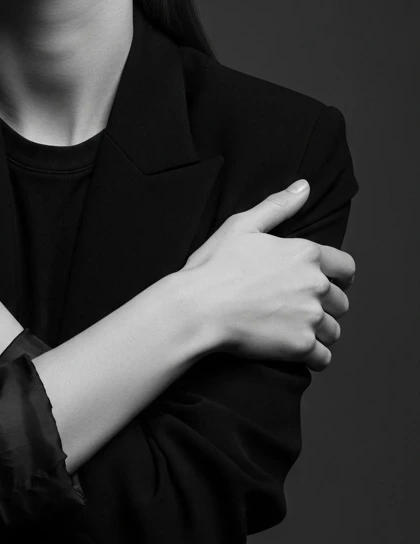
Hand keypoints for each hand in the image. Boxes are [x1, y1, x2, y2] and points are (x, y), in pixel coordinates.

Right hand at [182, 180, 355, 371]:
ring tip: (295, 331)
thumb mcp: (242, 226)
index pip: (346, 268)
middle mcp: (315, 285)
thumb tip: (304, 187)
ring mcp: (310, 316)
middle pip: (341, 302)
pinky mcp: (300, 345)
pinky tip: (296, 352)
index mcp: (306, 254)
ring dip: (320, 332)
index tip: (325, 285)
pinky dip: (314, 357)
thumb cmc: (213, 268)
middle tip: (299, 310)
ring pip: (333, 330)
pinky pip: (323, 357)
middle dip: (326, 307)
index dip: (338, 277)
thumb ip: (278, 206)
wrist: (197, 309)